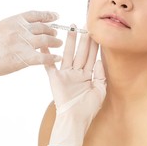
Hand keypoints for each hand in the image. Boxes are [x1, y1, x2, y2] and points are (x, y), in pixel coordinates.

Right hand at [0, 10, 62, 81]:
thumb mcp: (2, 27)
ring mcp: (22, 44)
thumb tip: (32, 24)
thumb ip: (17, 25)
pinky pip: (43, 57)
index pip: (35, 15)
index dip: (48, 15)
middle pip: (43, 27)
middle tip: (56, 34)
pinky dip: (52, 58)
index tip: (56, 16)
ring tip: (58, 43)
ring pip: (46, 40)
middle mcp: (20, 30)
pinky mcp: (24, 58)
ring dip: (55, 42)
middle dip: (52, 30)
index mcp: (14, 21)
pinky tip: (58, 58)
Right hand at [43, 27, 105, 145]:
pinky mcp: (55, 78)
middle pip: (81, 52)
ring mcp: (65, 74)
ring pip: (68, 54)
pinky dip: (47, 55)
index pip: (92, 56)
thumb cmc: (88, 109)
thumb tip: (99, 61)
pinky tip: (46, 44)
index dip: (94, 45)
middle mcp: (77, 72)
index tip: (96, 32)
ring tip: (71, 28)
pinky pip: (50, 65)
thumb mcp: (99, 92)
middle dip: (83, 39)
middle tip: (85, 24)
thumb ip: (101, 76)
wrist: (74, 120)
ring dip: (70, 41)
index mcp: (88, 75)